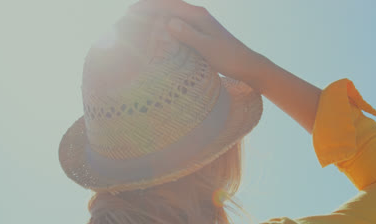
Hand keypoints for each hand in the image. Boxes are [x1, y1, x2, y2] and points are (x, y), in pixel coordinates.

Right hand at [129, 0, 269, 86]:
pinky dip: (164, 25)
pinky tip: (158, 33)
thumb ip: (188, 34)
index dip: (148, 7)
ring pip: (172, 14)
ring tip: (138, 22)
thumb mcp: (207, 48)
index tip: (130, 11)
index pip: (168, 5)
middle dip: (149, 9)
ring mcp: (199, 23)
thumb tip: (168, 22)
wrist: (247, 64)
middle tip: (128, 15)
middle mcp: (198, 15)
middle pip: (168, 6)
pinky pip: (178, 24)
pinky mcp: (200, 32)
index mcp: (198, 16)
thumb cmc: (229, 58)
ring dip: (155, 16)